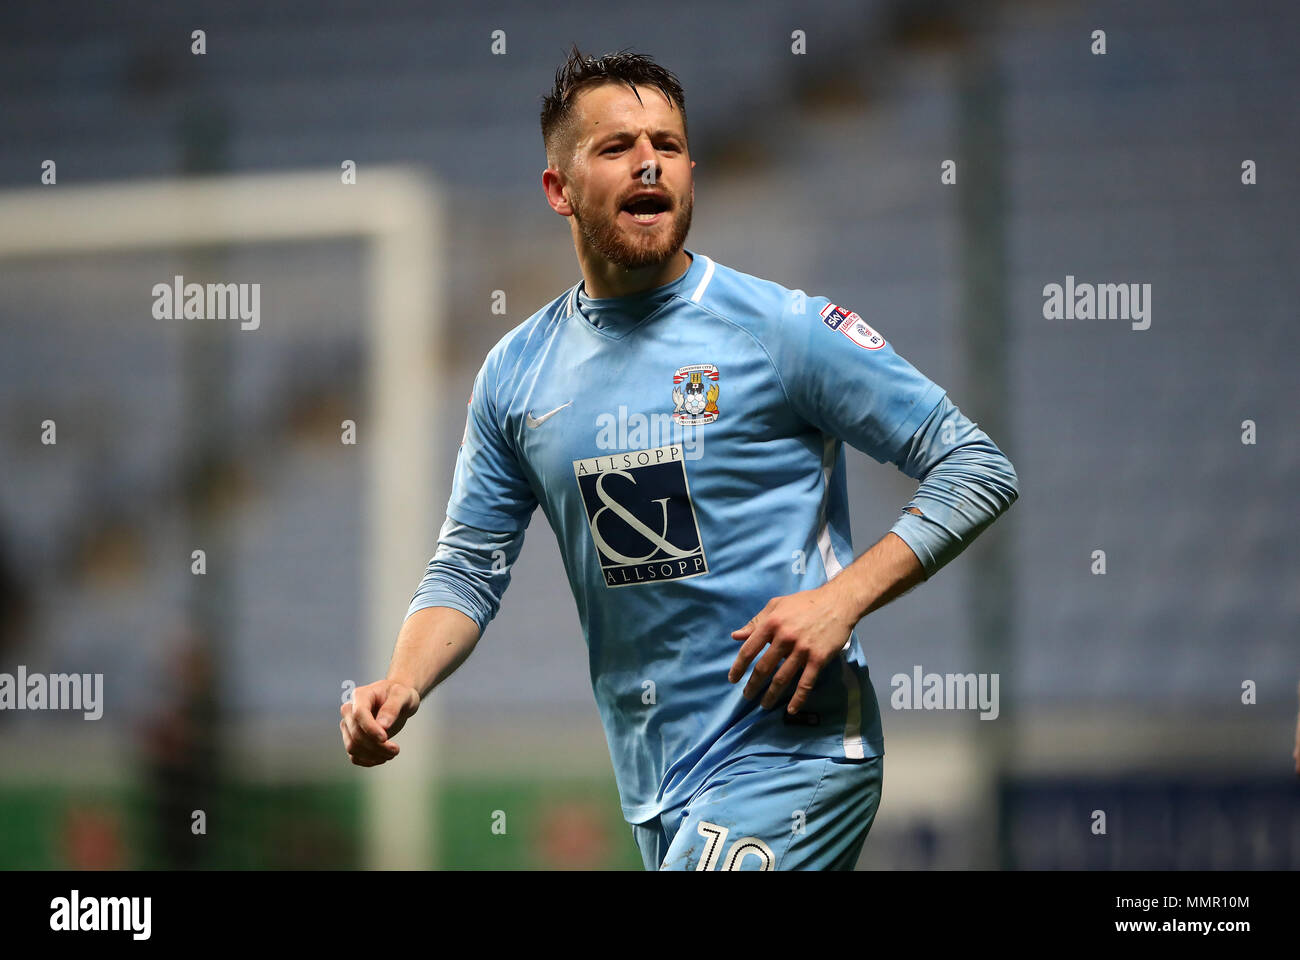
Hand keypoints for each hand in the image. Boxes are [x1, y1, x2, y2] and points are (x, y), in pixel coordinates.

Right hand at [340, 678, 419, 766]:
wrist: (398, 700)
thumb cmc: (400, 694)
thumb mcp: (403, 695)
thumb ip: (393, 707)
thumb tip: (382, 725)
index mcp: (360, 696)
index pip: (358, 714)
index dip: (370, 729)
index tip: (385, 738)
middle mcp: (350, 711)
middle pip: (356, 734)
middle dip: (376, 746)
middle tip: (396, 749)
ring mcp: (349, 726)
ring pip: (353, 747)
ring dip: (373, 755)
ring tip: (392, 752)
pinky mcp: (353, 739)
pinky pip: (354, 756)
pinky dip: (368, 761)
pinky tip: (383, 757)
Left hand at [728, 584, 858, 713]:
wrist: (837, 603)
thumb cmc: (805, 603)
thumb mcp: (776, 605)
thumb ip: (756, 621)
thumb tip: (736, 636)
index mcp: (772, 623)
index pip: (749, 650)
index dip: (739, 667)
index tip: (733, 679)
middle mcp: (785, 637)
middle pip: (764, 667)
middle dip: (753, 685)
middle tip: (747, 695)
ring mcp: (802, 650)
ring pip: (782, 678)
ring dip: (771, 694)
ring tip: (764, 704)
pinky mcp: (818, 659)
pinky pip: (806, 683)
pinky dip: (798, 698)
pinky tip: (791, 709)